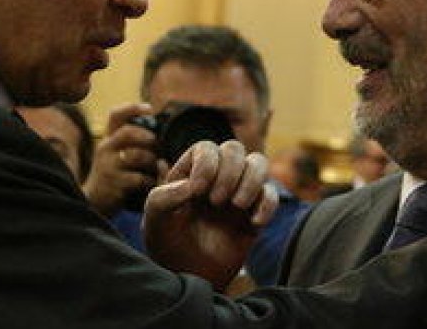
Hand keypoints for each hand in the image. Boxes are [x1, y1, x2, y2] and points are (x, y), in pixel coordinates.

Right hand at [81, 103, 163, 217]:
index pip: (116, 115)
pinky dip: (149, 181)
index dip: (133, 108)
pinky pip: (139, 178)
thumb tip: (161, 134)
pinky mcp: (114, 183)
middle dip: (148, 138)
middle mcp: (105, 148)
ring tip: (156, 169)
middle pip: (128, 132)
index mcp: (108, 139)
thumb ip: (132, 143)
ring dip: (152, 162)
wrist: (94, 203)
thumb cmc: (114, 175)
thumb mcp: (116, 155)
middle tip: (158, 148)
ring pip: (137, 155)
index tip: (150, 108)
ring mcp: (108, 165)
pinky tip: (150, 184)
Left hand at [142, 140, 277, 289]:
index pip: (206, 148)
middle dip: (229, 171)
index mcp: (191, 172)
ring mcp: (238, 193)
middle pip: (235, 149)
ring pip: (258, 162)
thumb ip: (162, 199)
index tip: (197, 192)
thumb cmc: (168, 246)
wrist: (189, 278)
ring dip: (251, 180)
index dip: (206, 165)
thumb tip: (191, 185)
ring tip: (237, 207)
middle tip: (216, 202)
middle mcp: (217, 177)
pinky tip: (253, 223)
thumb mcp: (154, 223)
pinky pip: (272, 194)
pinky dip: (267, 204)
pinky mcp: (256, 213)